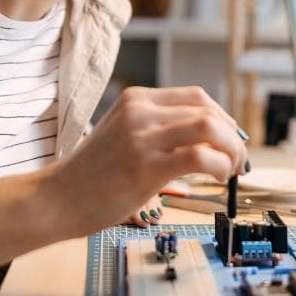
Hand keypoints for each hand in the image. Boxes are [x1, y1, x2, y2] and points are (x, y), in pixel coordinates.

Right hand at [49, 86, 246, 237]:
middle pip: (208, 109)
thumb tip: (207, 140)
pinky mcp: (146, 166)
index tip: (232, 140)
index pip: (197, 97)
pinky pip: (200, 157)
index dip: (224, 118)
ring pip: (210, 128)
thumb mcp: (123, 135)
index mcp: (136, 100)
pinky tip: (218, 178)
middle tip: (238, 160)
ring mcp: (142, 136)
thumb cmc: (92, 176)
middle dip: (233, 135)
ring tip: (230, 171)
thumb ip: (157, 130)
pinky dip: (219, 166)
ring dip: (231, 150)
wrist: (57, 199)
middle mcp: (140, 111)